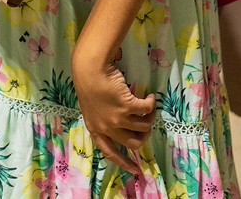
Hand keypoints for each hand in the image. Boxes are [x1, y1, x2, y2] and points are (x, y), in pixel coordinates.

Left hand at [73, 46, 154, 174]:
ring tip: (148, 107)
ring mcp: (117, 118)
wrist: (90, 69)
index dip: (124, 163)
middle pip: (133, 143)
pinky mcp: (127, 106)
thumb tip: (121, 129)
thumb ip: (103, 122)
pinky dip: (151, 104)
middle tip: (147, 125)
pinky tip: (149, 97)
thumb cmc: (88, 85)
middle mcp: (107, 128)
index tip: (135, 170)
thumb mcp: (92, 110)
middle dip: (144, 136)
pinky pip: (147, 110)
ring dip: (150, 117)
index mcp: (96, 130)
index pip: (110, 153)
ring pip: (143, 127)